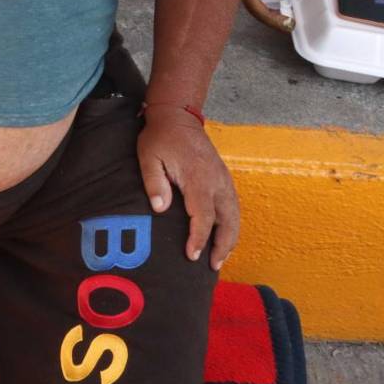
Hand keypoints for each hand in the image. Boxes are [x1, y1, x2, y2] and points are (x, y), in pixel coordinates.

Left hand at [137, 106, 240, 270]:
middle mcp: (217, 181)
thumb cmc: (160, 138)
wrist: (178, 117)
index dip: (199, 238)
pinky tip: (224, 237)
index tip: (193, 256)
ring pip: (235, 215)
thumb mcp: (148, 156)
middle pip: (228, 221)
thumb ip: (154, 182)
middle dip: (222, 246)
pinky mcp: (224, 179)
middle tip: (213, 267)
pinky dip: (232, 225)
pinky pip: (234, 207)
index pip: (203, 216)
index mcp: (199, 178)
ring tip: (220, 258)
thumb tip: (160, 209)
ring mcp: (223, 180)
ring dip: (230, 238)